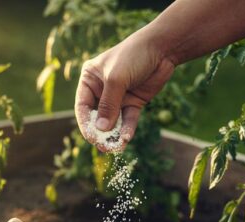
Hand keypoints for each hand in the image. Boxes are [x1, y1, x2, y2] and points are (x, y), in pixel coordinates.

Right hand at [75, 31, 174, 151]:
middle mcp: (101, 90)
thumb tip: (101, 130)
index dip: (86, 124)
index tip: (92, 138)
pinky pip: (128, 120)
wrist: (161, 49)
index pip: (83, 107)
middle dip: (101, 133)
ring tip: (115, 148)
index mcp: (90, 80)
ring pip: (113, 122)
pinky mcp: (134, 103)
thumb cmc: (133, 56)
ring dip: (114, 135)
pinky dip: (127, 130)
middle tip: (104, 147)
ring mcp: (118, 98)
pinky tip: (126, 138)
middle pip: (97, 117)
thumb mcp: (117, 79)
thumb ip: (109, 104)